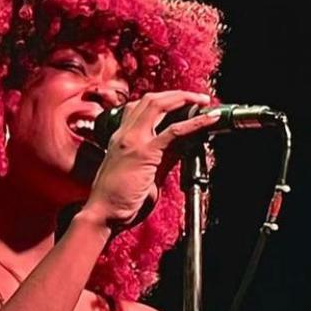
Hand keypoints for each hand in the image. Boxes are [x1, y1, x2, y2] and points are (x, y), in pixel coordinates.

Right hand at [81, 90, 217, 229]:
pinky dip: (195, 123)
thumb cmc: (117, 202)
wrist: (101, 215)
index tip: (181, 103)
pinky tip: (209, 121)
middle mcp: (125, 134)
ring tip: (203, 101)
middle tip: (198, 98)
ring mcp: (132, 141)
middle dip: (177, 94)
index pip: (141, 108)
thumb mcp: (144, 175)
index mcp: (121, 139)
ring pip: (159, 105)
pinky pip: (174, 131)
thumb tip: (183, 147)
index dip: (163, 101)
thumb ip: (163, 158)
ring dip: (184, 99)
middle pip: (151, 99)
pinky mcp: (144, 153)